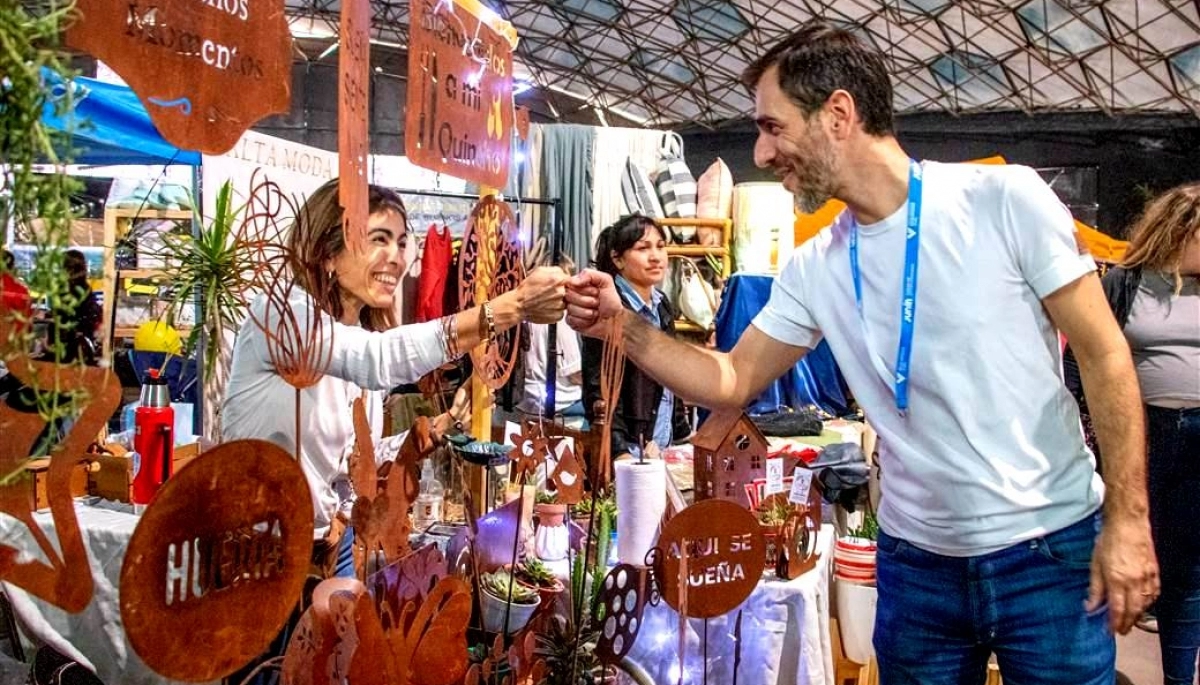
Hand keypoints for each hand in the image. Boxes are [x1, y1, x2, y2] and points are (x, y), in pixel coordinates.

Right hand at [515, 266, 567, 323]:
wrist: (519, 304)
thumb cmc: (527, 288)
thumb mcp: (539, 271)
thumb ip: (556, 270)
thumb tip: (564, 272)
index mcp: (558, 279)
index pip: (570, 279)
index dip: (564, 281)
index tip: (561, 283)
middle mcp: (561, 292)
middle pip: (568, 290)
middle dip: (562, 291)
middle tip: (550, 292)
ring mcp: (560, 305)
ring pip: (566, 301)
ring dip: (559, 300)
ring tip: (547, 300)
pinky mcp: (558, 315)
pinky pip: (561, 311)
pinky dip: (556, 310)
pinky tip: (547, 307)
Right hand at [565, 269, 623, 337]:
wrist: (616, 320)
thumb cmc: (612, 303)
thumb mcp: (606, 281)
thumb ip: (590, 274)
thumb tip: (574, 280)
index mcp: (580, 285)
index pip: (570, 283)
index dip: (583, 289)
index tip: (594, 291)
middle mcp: (575, 296)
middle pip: (569, 296)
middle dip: (586, 300)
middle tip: (596, 302)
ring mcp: (572, 309)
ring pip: (570, 308)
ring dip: (587, 311)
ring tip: (595, 311)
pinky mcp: (572, 321)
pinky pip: (571, 319)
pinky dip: (584, 320)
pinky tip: (590, 319)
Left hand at [1088, 515, 1158, 633]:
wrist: (1128, 523)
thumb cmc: (1108, 541)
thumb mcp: (1095, 564)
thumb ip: (1094, 588)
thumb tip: (1090, 607)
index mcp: (1117, 580)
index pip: (1117, 609)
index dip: (1114, 623)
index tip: (1110, 632)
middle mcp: (1134, 582)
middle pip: (1133, 611)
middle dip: (1127, 624)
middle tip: (1121, 631)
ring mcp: (1147, 577)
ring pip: (1146, 604)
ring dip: (1138, 615)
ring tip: (1130, 621)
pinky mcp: (1154, 571)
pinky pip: (1154, 593)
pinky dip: (1149, 603)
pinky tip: (1143, 605)